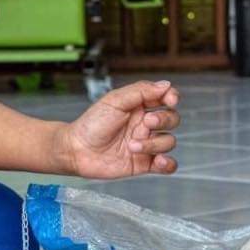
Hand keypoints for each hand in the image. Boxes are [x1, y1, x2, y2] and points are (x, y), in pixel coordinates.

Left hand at [56, 79, 178, 178]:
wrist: (77, 150)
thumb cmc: (91, 124)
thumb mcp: (114, 101)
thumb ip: (141, 91)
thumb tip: (166, 85)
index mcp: (139, 106)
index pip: (165, 98)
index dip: (172, 98)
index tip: (169, 100)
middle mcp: (144, 124)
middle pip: (172, 119)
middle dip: (163, 120)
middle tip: (146, 123)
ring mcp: (145, 144)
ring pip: (168, 141)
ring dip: (154, 144)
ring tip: (132, 146)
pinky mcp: (143, 163)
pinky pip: (166, 165)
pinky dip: (168, 163)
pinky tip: (158, 161)